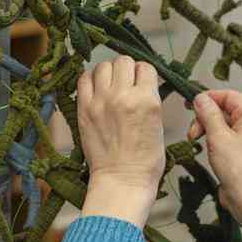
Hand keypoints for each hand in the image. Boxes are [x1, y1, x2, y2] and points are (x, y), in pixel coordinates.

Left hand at [77, 56, 164, 228]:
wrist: (122, 180)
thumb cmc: (145, 160)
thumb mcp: (158, 124)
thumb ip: (149, 99)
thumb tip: (141, 83)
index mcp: (147, 100)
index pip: (145, 67)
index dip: (144, 74)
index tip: (141, 82)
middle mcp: (123, 96)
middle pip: (123, 62)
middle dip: (126, 70)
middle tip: (125, 83)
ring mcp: (101, 101)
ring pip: (103, 66)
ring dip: (108, 73)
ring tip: (110, 86)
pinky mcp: (84, 109)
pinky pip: (83, 79)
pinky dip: (90, 80)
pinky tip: (95, 90)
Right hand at [189, 90, 241, 241]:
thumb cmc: (237, 168)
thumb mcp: (217, 136)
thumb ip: (208, 113)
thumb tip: (200, 98)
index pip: (229, 95)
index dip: (208, 98)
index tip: (191, 105)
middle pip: (226, 109)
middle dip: (206, 117)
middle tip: (193, 132)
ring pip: (226, 123)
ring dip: (208, 128)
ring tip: (196, 141)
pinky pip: (229, 136)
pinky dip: (216, 138)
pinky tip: (207, 148)